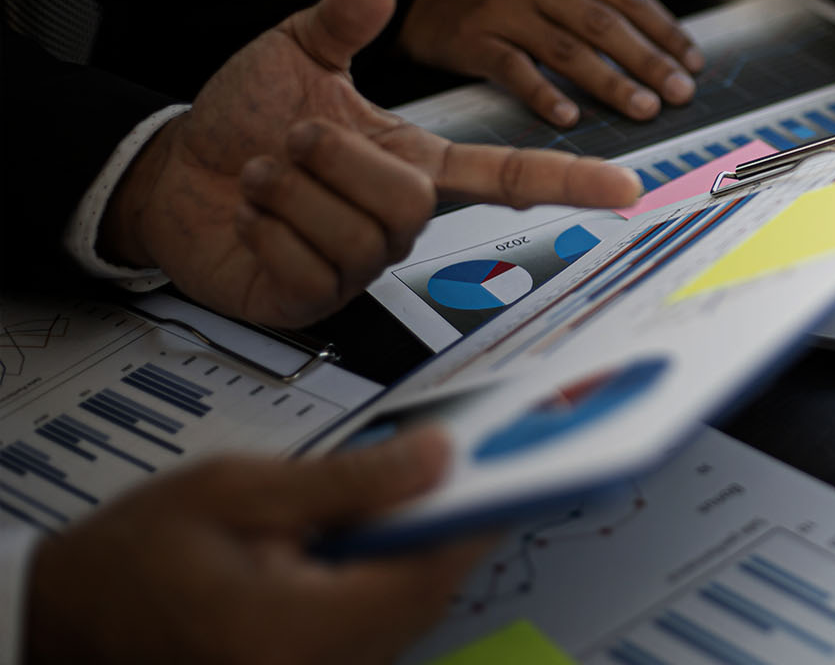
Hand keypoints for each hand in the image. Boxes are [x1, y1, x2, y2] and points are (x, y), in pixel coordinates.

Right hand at [25, 429, 489, 664]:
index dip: (475, 517)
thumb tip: (440, 457)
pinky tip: (370, 545)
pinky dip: (389, 586)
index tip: (508, 470)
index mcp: (293, 631)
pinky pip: (378, 636)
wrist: (67, 616)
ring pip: (409, 620)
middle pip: (427, 601)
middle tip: (459, 469)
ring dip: (421, 560)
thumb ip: (351, 479)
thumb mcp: (243, 489)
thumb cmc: (138, 554)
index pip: (426, 574)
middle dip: (449, 533)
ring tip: (408, 499)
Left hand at [102, 0, 642, 327]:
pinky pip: (312, 266)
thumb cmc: (250, 120)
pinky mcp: (316, 299)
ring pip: (363, 231)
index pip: (507, 175)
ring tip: (266, 175)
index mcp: (416, 164)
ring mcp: (360, 265)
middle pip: (409, 200)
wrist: (177, 174)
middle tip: (293, 140)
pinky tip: (251, 218)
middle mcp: (400, 219)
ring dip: (293, 190)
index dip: (568, 181)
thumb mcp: (297, 56)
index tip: (627, 187)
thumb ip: (341, 21)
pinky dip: (267, 227)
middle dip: (335, 157)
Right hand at [399, 0, 705, 124]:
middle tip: (679, 92)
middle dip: (649, 60)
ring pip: (567, 49)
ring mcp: (502, 9)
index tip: (692, 61)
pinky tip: (570, 116)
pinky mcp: (472, 39)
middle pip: (603, 23)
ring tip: (643, 108)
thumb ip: (588, 2)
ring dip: (611, 82)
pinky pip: (515, 71)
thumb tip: (654, 47)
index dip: (664, 30)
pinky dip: (545, 94)